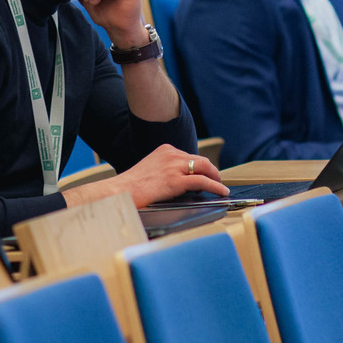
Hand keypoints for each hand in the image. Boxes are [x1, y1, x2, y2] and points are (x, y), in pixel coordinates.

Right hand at [63, 144, 226, 209]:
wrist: (120, 192)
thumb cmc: (132, 186)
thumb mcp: (151, 170)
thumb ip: (166, 170)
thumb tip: (182, 181)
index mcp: (165, 150)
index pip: (190, 156)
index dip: (201, 167)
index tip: (207, 174)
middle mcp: (171, 154)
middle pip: (201, 160)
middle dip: (212, 171)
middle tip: (217, 181)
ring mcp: (174, 166)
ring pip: (205, 168)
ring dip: (216, 178)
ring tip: (221, 187)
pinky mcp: (176, 180)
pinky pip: (203, 181)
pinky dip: (215, 186)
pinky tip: (221, 192)